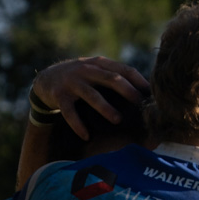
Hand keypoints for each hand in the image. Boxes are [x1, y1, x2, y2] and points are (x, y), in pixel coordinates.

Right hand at [34, 57, 150, 139]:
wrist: (47, 79)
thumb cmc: (80, 78)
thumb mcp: (96, 71)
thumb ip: (114, 76)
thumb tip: (144, 92)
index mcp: (99, 64)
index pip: (124, 69)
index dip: (138, 80)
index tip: (151, 93)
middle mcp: (86, 70)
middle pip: (111, 79)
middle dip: (127, 91)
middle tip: (139, 105)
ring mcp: (72, 82)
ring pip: (91, 95)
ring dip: (105, 108)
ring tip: (117, 120)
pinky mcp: (60, 96)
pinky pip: (70, 112)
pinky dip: (78, 124)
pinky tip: (86, 136)